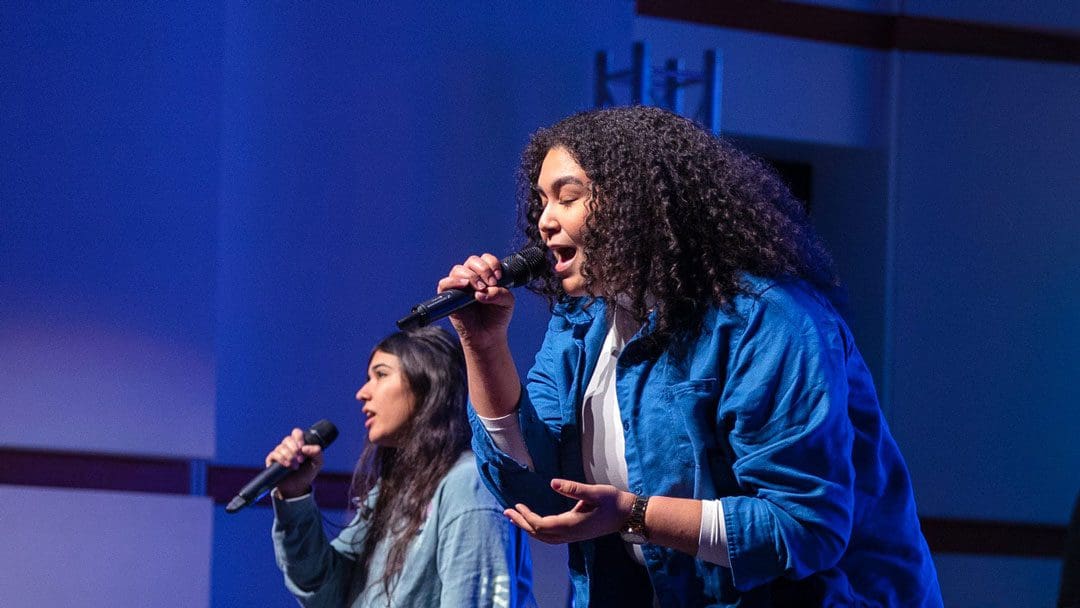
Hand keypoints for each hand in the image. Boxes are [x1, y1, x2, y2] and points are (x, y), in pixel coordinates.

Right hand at [264, 428, 323, 498]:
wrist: (298, 487)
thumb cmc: (307, 473)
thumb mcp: (318, 462)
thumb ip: (317, 452)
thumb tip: (304, 447)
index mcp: (299, 444)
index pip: (296, 433)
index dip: (299, 437)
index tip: (302, 448)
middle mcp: (288, 447)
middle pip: (287, 439)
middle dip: (295, 449)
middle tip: (301, 460)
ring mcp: (279, 453)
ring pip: (281, 447)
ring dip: (289, 456)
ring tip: (295, 466)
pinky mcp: (272, 461)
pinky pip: (273, 454)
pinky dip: (281, 459)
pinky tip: (287, 465)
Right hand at [437, 253, 515, 348]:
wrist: (488, 335)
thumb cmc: (497, 317)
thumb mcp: (507, 302)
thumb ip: (500, 293)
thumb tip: (482, 292)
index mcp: (485, 275)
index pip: (485, 259)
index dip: (492, 264)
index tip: (498, 277)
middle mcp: (471, 278)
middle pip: (472, 261)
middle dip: (483, 269)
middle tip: (490, 283)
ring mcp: (459, 286)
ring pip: (458, 269)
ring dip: (471, 276)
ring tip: (480, 289)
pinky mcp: (448, 297)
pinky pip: (444, 283)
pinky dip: (454, 282)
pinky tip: (466, 287)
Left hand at [504, 479, 635, 543]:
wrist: (627, 515)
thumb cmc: (612, 502)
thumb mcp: (594, 491)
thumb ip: (573, 488)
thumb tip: (553, 483)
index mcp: (571, 525)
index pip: (541, 525)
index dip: (527, 516)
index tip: (517, 505)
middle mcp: (569, 535)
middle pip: (538, 534)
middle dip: (521, 523)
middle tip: (507, 511)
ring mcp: (572, 537)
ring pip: (544, 538)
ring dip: (528, 528)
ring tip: (515, 518)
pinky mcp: (575, 534)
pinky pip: (551, 537)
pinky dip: (538, 531)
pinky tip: (534, 523)